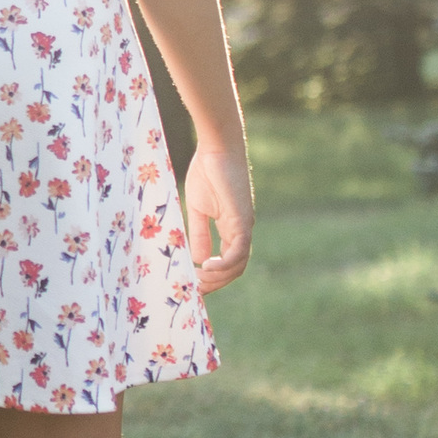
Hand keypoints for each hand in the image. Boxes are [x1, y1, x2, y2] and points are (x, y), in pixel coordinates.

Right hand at [182, 137, 252, 292]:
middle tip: (194, 290)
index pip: (228, 262)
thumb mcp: (198, 208)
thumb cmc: (207, 171)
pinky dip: (223, 264)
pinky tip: (205, 266)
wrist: (218, 148)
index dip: (213, 277)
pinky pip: (238, 251)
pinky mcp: (242, 220)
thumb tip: (198, 259)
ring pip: (238, 265)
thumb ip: (199, 233)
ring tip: (198, 280)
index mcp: (232, 228)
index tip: (193, 284)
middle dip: (215, 283)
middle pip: (235, 269)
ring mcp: (244, 226)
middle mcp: (241, 231)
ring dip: (218, 278)